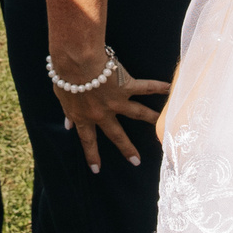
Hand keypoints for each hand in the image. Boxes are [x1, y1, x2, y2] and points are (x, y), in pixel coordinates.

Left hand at [52, 55, 174, 171]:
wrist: (76, 63)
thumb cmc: (65, 76)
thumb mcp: (61, 97)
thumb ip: (68, 112)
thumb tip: (68, 124)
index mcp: (84, 117)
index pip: (88, 140)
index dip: (92, 155)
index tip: (96, 170)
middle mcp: (103, 114)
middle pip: (117, 135)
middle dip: (127, 149)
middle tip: (136, 161)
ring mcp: (116, 101)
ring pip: (137, 114)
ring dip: (152, 119)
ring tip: (163, 125)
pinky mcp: (126, 86)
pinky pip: (146, 87)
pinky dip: (159, 87)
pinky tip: (171, 88)